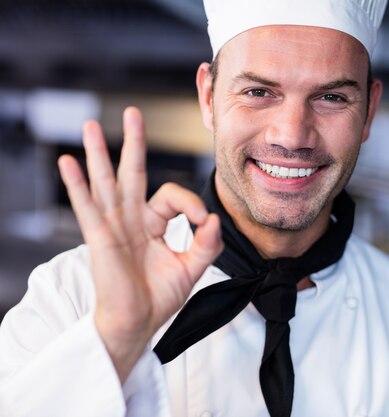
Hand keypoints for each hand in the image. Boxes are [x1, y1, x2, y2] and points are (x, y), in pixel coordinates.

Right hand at [58, 107, 221, 382]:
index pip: (173, 196)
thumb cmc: (159, 297)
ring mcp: (114, 226)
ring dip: (98, 153)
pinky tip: (68, 162)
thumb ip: (207, 243)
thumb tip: (213, 217)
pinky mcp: (100, 238)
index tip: (203, 221)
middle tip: (133, 113)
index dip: (191, 203)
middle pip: (132, 172)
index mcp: (153, 223)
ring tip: (91, 125)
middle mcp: (132, 219)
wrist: (138, 323)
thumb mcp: (192, 267)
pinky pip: (86, 207)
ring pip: (106, 181)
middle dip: (134, 142)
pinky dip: (77, 184)